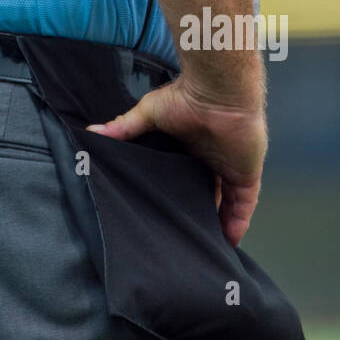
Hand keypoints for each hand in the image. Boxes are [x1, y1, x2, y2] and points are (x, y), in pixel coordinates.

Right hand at [87, 77, 266, 245]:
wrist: (216, 93)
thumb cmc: (186, 96)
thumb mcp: (148, 113)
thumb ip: (124, 127)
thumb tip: (93, 133)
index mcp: (193, 147)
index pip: (189, 177)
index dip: (183, 195)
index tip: (171, 214)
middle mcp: (213, 159)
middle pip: (210, 193)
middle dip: (202, 213)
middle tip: (189, 235)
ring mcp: (231, 167)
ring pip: (229, 203)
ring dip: (220, 223)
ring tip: (208, 246)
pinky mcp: (246, 173)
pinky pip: (245, 204)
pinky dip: (238, 222)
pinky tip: (228, 240)